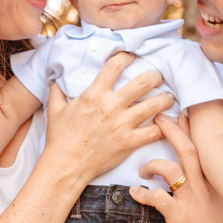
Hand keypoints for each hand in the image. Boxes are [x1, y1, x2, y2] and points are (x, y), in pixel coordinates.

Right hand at [42, 52, 172, 183]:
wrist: (66, 165)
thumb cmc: (60, 138)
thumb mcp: (55, 109)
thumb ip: (57, 91)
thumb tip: (55, 78)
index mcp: (94, 94)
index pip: (115, 66)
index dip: (126, 57)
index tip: (131, 57)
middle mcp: (111, 106)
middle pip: (142, 82)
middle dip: (154, 76)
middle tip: (158, 76)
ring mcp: (123, 124)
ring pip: (153, 105)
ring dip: (164, 99)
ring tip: (168, 97)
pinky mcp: (129, 142)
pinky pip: (154, 132)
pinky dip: (162, 127)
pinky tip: (164, 124)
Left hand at [130, 114, 222, 222]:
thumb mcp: (220, 210)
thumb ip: (208, 196)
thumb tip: (196, 190)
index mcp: (212, 185)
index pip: (201, 150)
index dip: (190, 131)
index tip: (182, 114)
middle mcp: (203, 188)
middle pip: (187, 149)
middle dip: (172, 130)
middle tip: (158, 117)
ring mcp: (192, 201)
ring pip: (170, 169)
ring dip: (152, 164)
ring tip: (142, 169)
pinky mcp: (180, 217)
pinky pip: (157, 198)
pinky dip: (143, 194)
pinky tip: (136, 193)